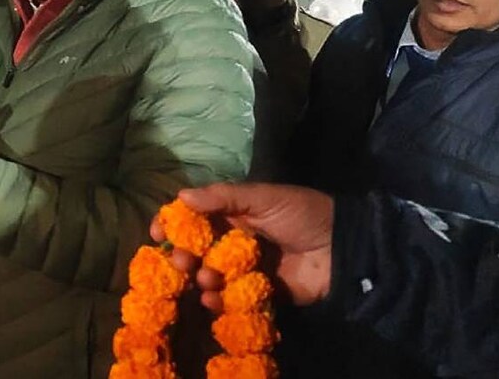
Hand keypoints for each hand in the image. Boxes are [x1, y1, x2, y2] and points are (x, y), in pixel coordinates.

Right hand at [152, 182, 333, 310]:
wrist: (341, 248)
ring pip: (208, 276)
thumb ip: (223, 197)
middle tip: (181, 261)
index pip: (194, 217)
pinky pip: (228, 299)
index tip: (157, 233)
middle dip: (183, 256)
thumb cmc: (301, 214)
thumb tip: (181, 196)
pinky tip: (212, 299)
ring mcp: (243, 269)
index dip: (173, 224)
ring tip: (206, 278)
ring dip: (200, 278)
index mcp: (233, 214)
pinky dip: (216, 301)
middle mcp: (233, 242)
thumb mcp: (263, 197)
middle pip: (196, 250)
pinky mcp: (256, 293)